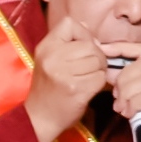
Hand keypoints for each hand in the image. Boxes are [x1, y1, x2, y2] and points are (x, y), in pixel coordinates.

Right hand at [23, 16, 111, 141]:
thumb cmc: (48, 87)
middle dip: (96, 55)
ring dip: (99, 70)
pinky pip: (100, 77)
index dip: (82, 34)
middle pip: (90, 44)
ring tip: (88, 77)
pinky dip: (99, 83)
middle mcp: (53, 58)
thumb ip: (67, 42)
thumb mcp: (49, 59)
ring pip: (97, 61)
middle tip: (89, 67)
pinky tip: (89, 88)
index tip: (81, 48)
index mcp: (45, 47)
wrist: (40, 117)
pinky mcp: (77, 89)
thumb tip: (88, 27)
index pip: (70, 24)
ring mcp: (65, 74)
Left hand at [106, 47, 140, 141]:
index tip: (102, 50)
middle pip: (138, 66)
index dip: (121, 48)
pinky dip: (133, 105)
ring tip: (123, 108)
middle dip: (122, 82)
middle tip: (117, 98)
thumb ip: (130, 77)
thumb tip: (107, 66)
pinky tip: (131, 113)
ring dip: (125, 96)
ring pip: (139, 81)